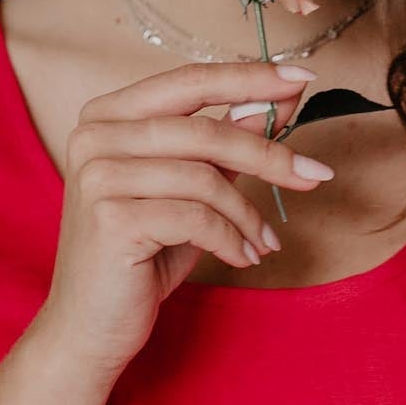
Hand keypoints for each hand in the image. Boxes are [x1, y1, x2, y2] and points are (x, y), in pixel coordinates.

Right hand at [34, 55, 326, 378]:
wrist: (90, 326)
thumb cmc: (141, 255)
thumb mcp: (190, 191)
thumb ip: (225, 143)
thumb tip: (278, 100)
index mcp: (108, 115)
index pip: (190, 80)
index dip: (250, 78)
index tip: (302, 78)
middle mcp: (95, 136)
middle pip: (204, 130)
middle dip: (269, 155)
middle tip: (316, 176)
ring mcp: (98, 175)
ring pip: (205, 178)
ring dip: (248, 214)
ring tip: (263, 242)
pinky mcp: (110, 218)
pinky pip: (197, 218)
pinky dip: (231, 239)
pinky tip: (242, 258)